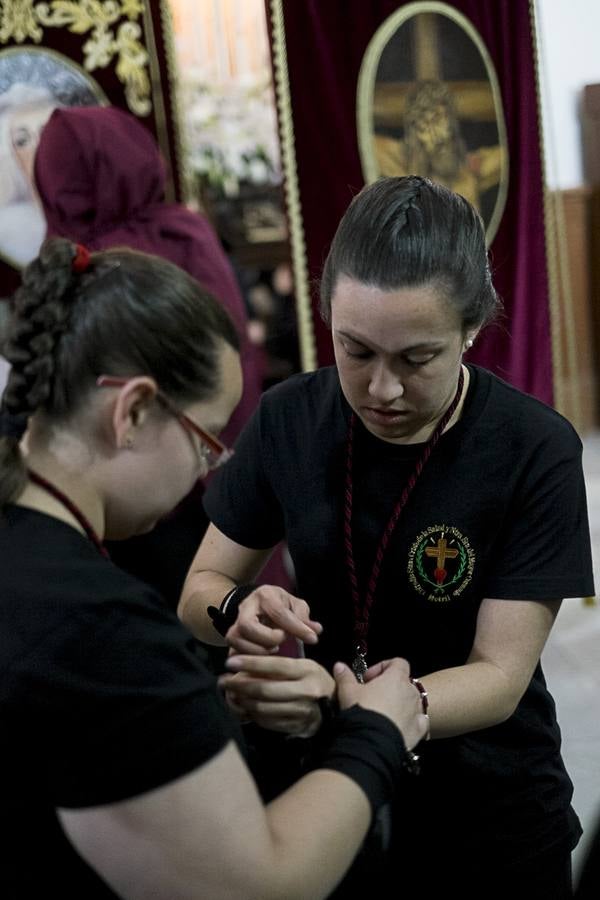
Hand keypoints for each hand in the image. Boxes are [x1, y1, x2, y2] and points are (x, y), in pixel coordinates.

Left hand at [220, 655, 334, 737]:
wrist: (338, 709)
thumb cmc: (315, 682)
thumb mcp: (304, 667)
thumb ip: (280, 666)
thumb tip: (248, 666)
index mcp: (308, 671)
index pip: (275, 665)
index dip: (250, 663)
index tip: (230, 662)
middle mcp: (306, 691)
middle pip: (265, 689)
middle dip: (239, 685)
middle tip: (223, 681)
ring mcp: (302, 712)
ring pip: (263, 708)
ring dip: (242, 701)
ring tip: (231, 694)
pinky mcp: (297, 727)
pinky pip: (268, 722)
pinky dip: (253, 715)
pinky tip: (245, 708)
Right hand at [225, 585, 322, 654]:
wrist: (257, 603)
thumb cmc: (280, 604)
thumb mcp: (295, 604)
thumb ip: (304, 617)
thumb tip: (316, 631)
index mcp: (265, 595)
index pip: (279, 613)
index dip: (297, 628)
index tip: (312, 639)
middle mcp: (246, 607)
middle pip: (247, 625)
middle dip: (268, 638)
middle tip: (281, 641)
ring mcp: (234, 622)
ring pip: (236, 639)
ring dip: (257, 650)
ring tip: (273, 648)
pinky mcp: (231, 637)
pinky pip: (232, 651)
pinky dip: (248, 657)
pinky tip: (262, 657)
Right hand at [334, 658, 427, 750]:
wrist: (372, 742)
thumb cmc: (362, 712)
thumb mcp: (347, 691)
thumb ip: (344, 676)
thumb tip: (339, 666)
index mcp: (396, 678)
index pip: (398, 662)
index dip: (383, 667)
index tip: (369, 678)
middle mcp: (410, 692)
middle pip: (404, 683)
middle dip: (390, 688)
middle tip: (372, 696)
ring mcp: (416, 711)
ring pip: (412, 702)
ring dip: (400, 704)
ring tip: (382, 714)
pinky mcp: (418, 730)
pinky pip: (419, 722)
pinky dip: (411, 722)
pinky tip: (398, 726)